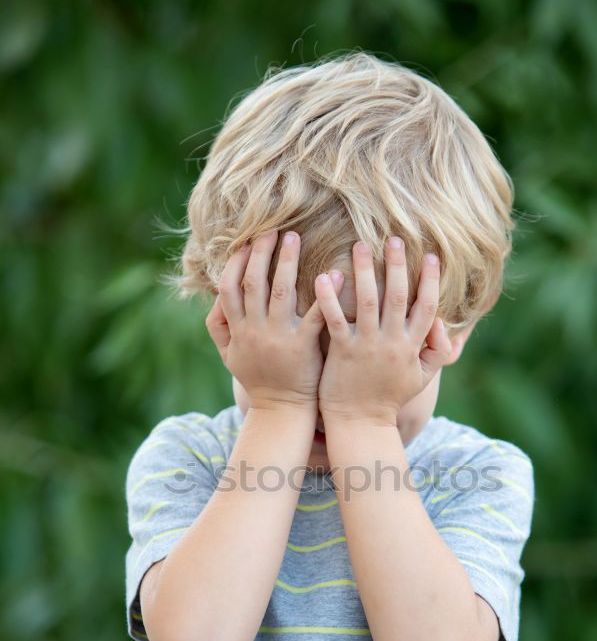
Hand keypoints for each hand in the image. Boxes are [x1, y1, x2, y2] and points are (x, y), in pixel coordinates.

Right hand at [205, 229, 343, 412]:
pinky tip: (336, 273)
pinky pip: (315, 315)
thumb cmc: (258, 380)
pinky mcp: (303, 347)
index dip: (236, 261)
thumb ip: (219, 326)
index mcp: (238, 329)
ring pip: (280, 291)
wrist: (280, 411)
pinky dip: (325, 293)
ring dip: (287, 261)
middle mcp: (255, 330)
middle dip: (262, 252)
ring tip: (295, 237)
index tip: (246, 241)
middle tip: (274, 228)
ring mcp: (278, 338)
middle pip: (254, 282)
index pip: (230, 287)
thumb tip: (216, 297)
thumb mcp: (229, 356)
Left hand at [314, 237, 452, 423]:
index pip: (427, 307)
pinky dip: (330, 298)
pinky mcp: (343, 353)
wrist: (361, 424)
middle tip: (394, 238)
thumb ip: (434, 351)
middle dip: (397, 266)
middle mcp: (392, 343)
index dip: (431, 281)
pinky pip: (336, 320)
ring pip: (368, 302)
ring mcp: (367, 347)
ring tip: (360, 245)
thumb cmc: (389, 398)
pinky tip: (325, 275)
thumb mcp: (420, 378)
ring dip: (365, 272)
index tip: (430, 255)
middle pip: (398, 297)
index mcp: (412, 347)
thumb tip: (442, 324)